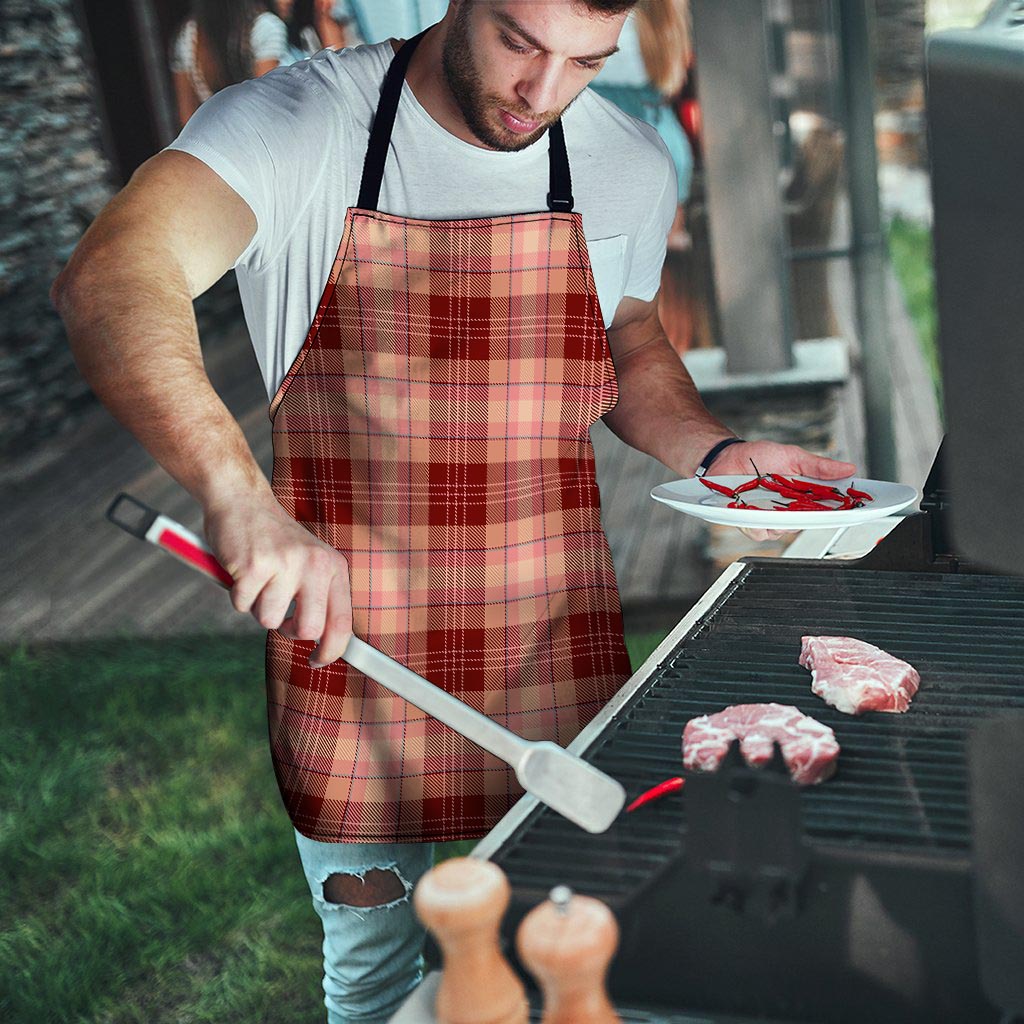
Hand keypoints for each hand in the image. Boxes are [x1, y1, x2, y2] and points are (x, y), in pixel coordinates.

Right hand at [203, 492, 352, 667]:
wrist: (242, 500)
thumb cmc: (274, 540)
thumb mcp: (309, 562)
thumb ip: (319, 597)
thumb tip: (325, 644)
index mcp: (333, 567)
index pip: (342, 622)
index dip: (331, 651)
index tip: (317, 661)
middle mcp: (315, 564)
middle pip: (309, 629)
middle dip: (289, 630)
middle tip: (279, 613)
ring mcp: (285, 564)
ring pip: (269, 620)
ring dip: (257, 607)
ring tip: (258, 580)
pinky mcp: (254, 565)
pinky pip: (242, 605)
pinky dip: (237, 594)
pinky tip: (242, 571)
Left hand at [707, 440, 856, 542]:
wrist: (727, 458)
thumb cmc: (759, 457)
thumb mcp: (793, 456)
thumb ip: (819, 466)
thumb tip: (848, 468)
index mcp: (804, 495)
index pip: (829, 508)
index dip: (843, 511)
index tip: (857, 509)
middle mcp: (790, 510)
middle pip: (809, 523)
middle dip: (810, 515)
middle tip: (804, 502)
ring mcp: (771, 518)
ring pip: (784, 531)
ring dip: (779, 518)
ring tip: (770, 499)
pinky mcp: (751, 523)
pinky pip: (760, 532)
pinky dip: (757, 522)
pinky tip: (752, 508)